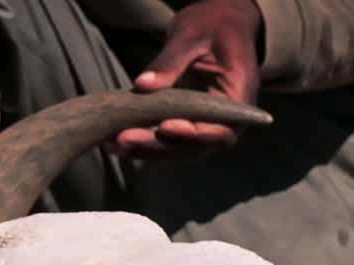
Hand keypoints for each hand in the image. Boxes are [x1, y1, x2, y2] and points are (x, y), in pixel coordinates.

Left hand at [113, 0, 262, 160]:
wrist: (219, 25)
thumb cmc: (212, 25)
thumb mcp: (192, 36)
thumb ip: (171, 62)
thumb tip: (143, 85)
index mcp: (238, 95)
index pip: (221, 127)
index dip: (194, 133)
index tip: (165, 127)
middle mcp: (227, 119)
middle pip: (196, 145)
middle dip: (160, 145)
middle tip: (126, 138)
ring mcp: (208, 125)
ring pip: (180, 149)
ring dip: (148, 149)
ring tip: (116, 144)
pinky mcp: (189, 124)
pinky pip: (169, 140)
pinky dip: (145, 142)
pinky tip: (117, 142)